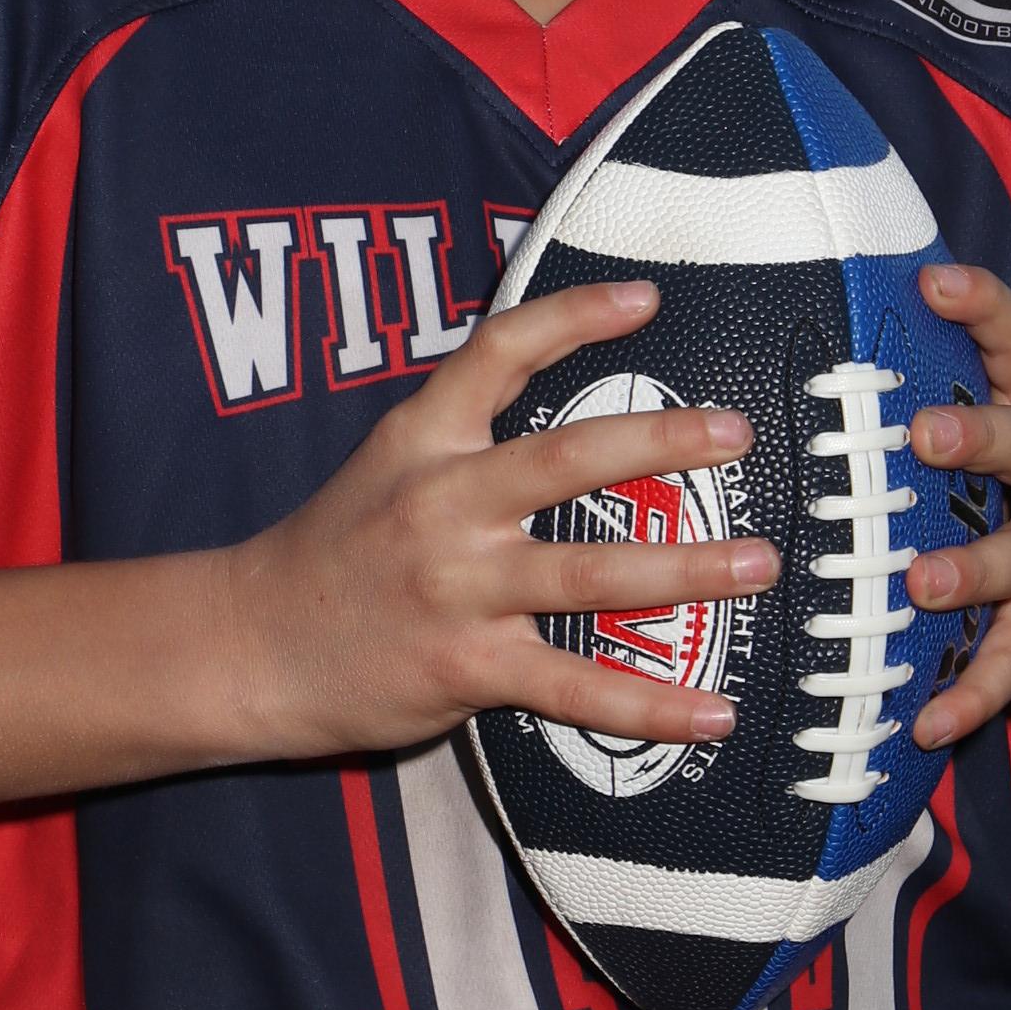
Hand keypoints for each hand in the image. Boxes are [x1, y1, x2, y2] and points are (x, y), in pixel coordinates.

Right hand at [231, 280, 773, 764]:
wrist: (252, 646)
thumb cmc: (337, 549)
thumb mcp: (389, 458)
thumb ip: (466, 420)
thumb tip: (554, 365)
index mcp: (424, 440)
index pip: (497, 352)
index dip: (572, 317)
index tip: (645, 298)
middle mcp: (443, 505)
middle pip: (566, 458)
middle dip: (660, 441)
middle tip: (735, 432)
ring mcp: (457, 589)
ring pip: (589, 574)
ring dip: (686, 568)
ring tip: (758, 563)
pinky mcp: (468, 668)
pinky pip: (576, 687)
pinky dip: (650, 703)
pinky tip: (713, 710)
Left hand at [903, 263, 1010, 747]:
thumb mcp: (997, 429)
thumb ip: (935, 386)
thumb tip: (807, 320)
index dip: (982, 307)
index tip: (933, 279)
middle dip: (980, 437)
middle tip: (923, 434)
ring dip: (973, 569)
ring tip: (920, 584)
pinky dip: (973, 694)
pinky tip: (928, 722)